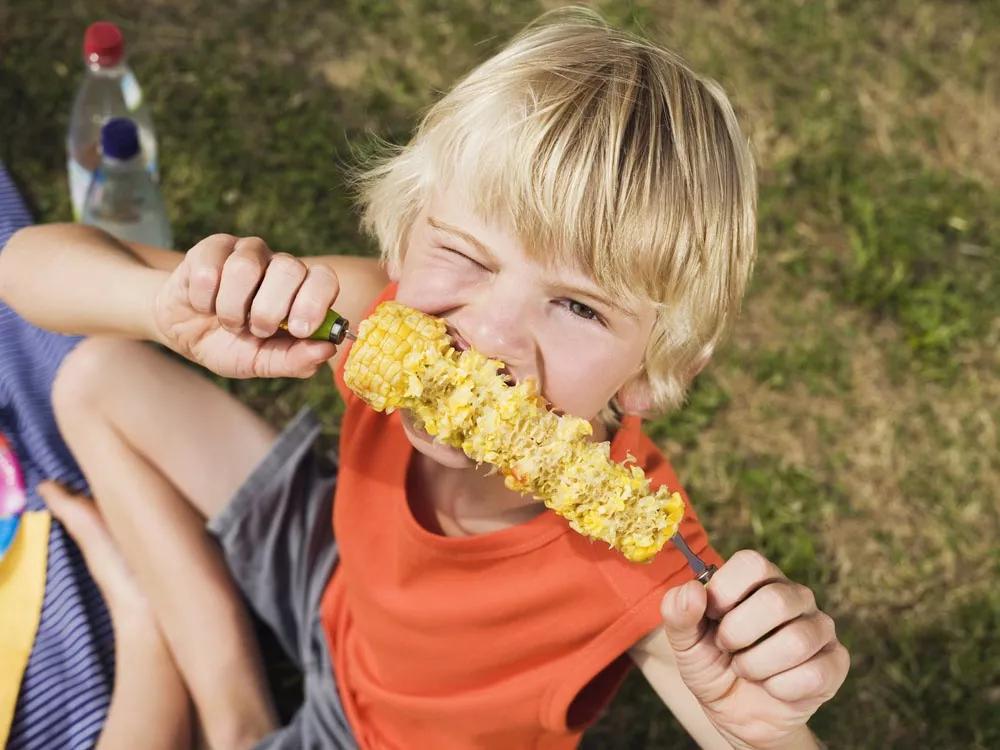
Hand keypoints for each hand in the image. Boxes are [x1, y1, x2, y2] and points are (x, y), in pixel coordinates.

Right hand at [153, 234, 338, 377]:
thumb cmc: (231, 346)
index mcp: (302, 291)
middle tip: (258, 331)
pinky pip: (209, 269)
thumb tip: (327, 350)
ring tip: (229, 322)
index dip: (316, 302)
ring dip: (232, 309)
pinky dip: (204, 300)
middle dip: (270, 310)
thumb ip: (294, 360)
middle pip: (289, 268)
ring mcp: (247, 252)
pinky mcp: (213, 247)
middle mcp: (279, 265)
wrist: (185, 333)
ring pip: (245, 268)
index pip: (324, 279)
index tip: (300, 329)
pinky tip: (205, 305)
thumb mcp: (263, 362)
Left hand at [661, 550, 848, 749]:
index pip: (752, 564)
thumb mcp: (684, 641)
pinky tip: (772, 687)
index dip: (725, 592)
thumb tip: (692, 590)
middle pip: (776, 601)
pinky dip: (780, 688)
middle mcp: (795, 595)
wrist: (735, 714)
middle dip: (737, 635)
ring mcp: (819, 627)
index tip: (712, 615)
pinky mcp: (835, 662)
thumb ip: (678, 612)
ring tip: (747, 669)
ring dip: (756, 666)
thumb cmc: (712, 664)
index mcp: (759, 578)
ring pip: (796, 641)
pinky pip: (814, 674)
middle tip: (727, 648)